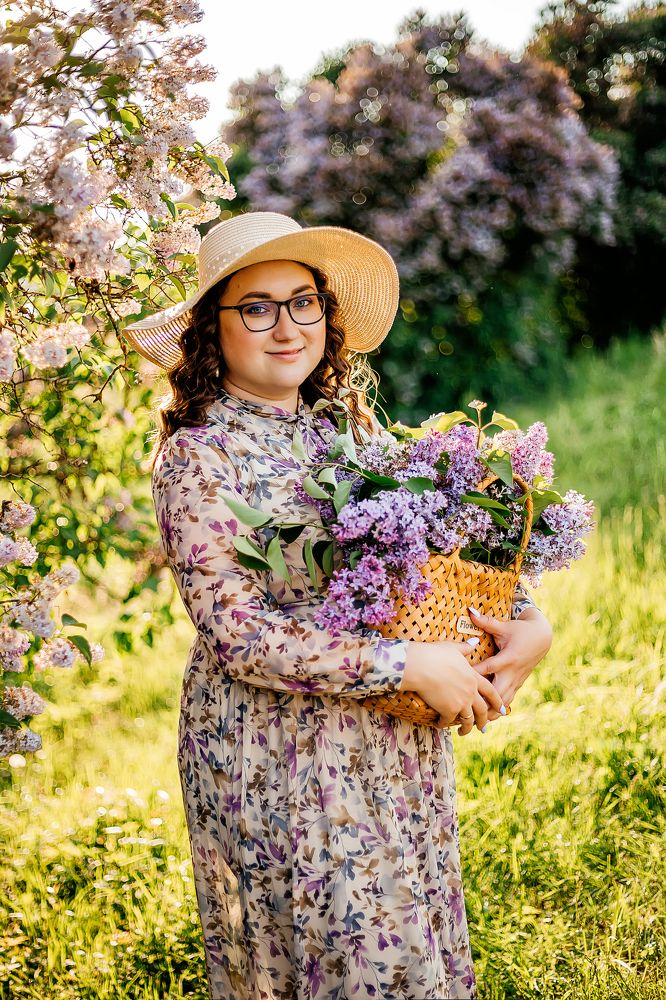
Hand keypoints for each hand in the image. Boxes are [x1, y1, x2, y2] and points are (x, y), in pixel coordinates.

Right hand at [401, 638, 504, 734]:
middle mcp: (470, 691)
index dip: (497, 701)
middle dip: (484, 720)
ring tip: (463, 732)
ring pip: (468, 720)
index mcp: (473, 677)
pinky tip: (439, 724)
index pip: (490, 691)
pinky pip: (448, 721)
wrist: (421, 666)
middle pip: (482, 710)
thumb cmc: (434, 654)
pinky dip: (444, 724)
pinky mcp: (448, 710)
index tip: (502, 710)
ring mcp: (461, 702)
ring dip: (466, 728)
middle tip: (483, 728)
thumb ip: (465, 648)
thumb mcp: (452, 648)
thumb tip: (475, 641)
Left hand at [467, 605, 552, 719]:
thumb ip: (486, 622)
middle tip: (467, 715)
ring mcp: (516, 680)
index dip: (475, 676)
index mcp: (508, 658)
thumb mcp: (504, 626)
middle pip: (497, 693)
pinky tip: (487, 721)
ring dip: (491, 712)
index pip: (488, 669)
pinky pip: (508, 700)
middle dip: (484, 704)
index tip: (460, 684)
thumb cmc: (520, 631)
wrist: (542, 638)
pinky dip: (498, 710)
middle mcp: (512, 673)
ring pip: (504, 701)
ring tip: (475, 725)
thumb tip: (470, 611)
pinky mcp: (518, 684)